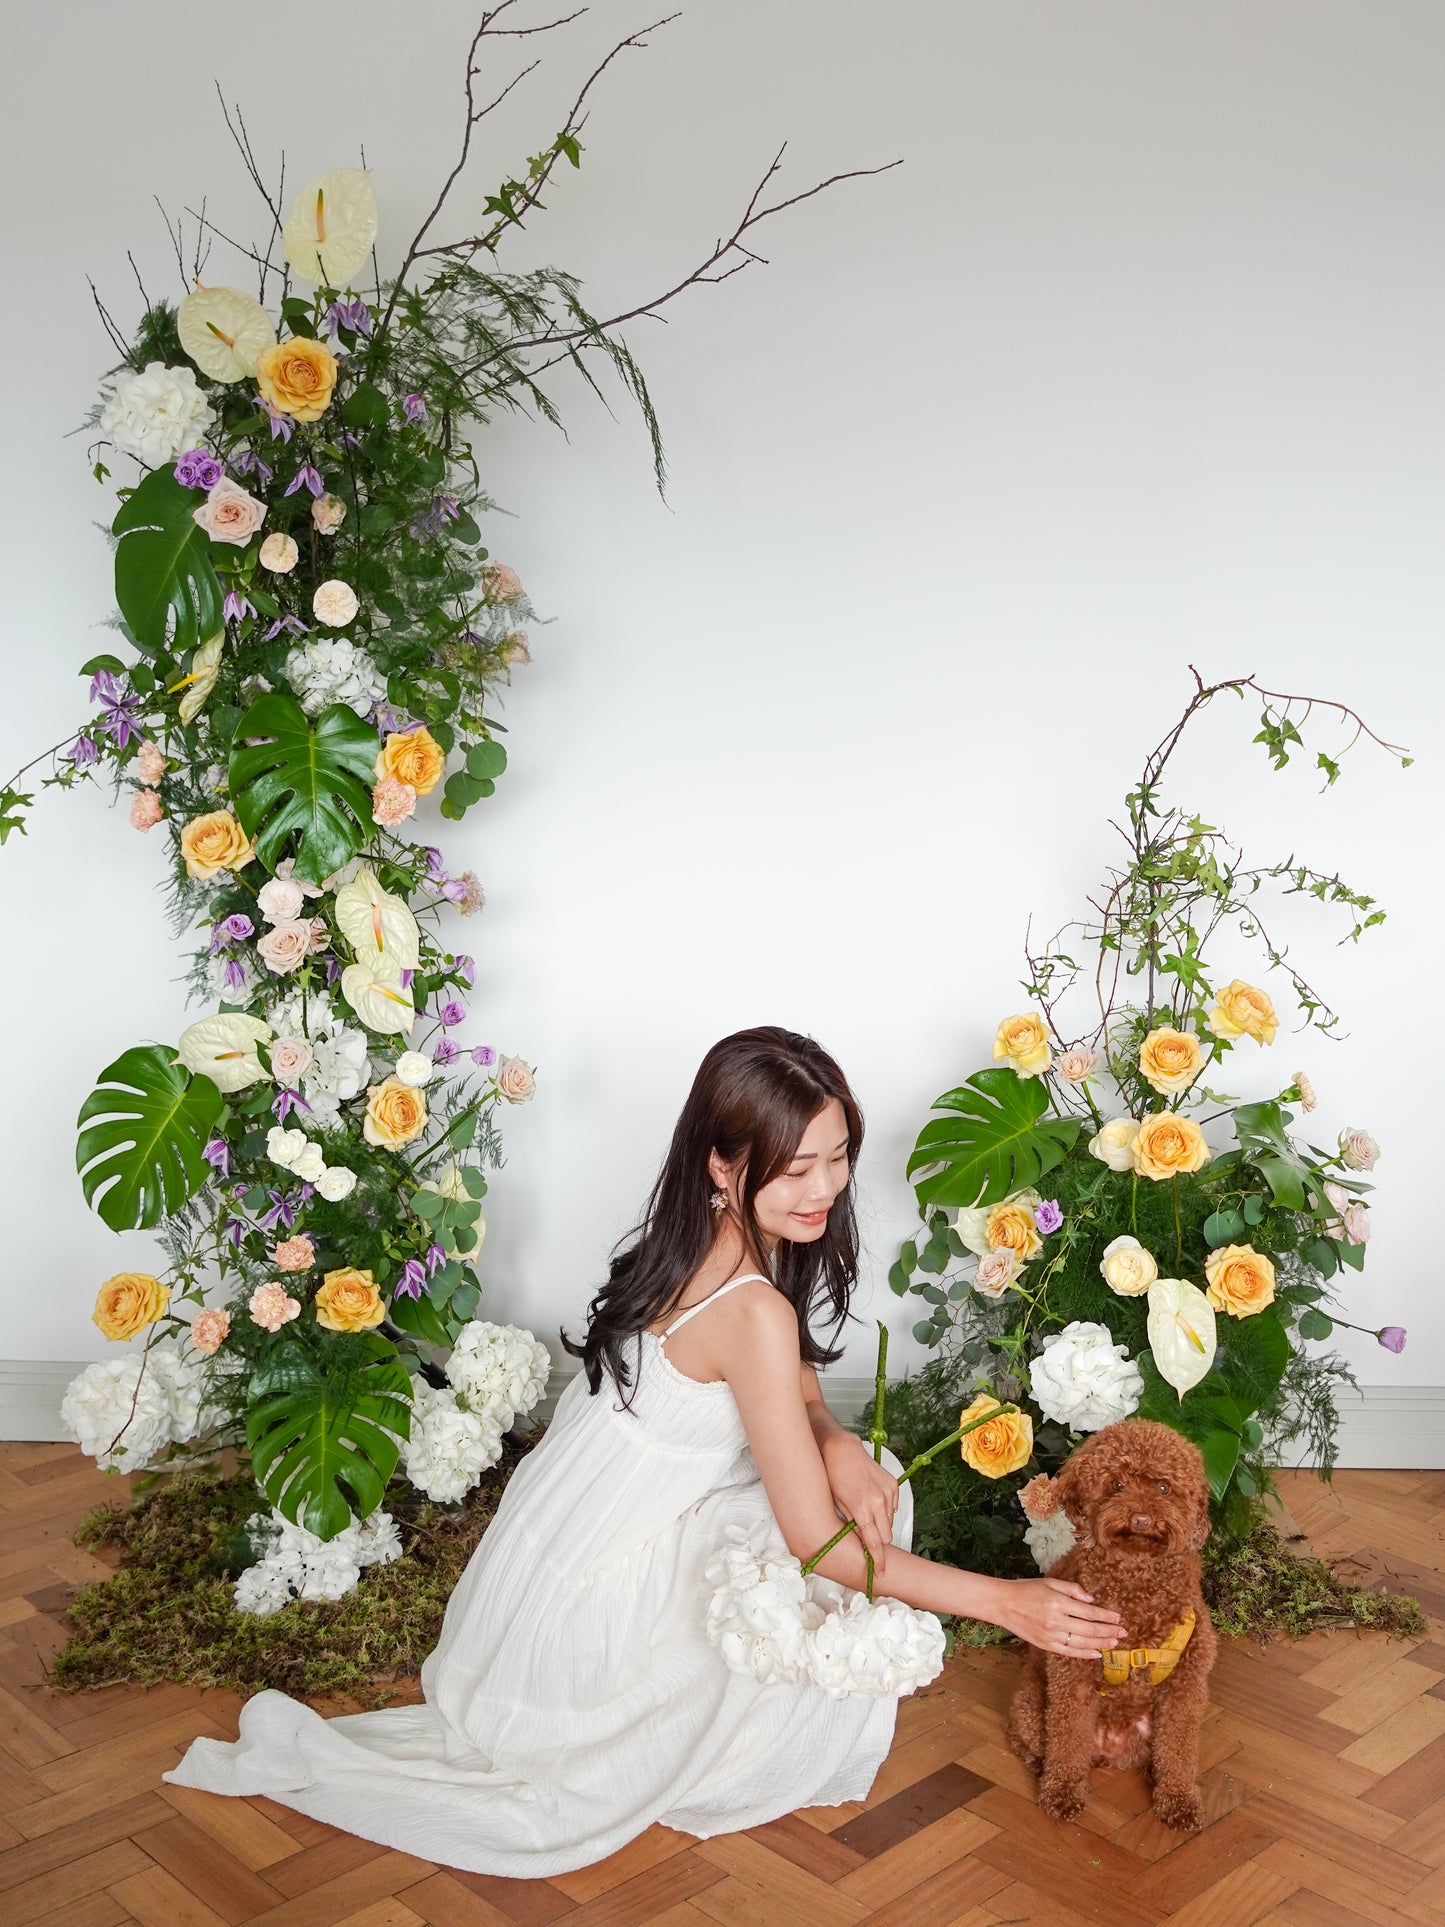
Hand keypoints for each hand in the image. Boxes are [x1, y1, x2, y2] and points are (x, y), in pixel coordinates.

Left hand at [822, 1434, 898, 1571]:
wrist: (842, 1449)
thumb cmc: (834, 1476)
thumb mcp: (838, 1505)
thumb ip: (852, 1525)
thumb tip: (862, 1541)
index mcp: (862, 1509)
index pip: (874, 1543)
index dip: (878, 1560)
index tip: (880, 1571)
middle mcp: (878, 1501)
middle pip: (886, 1535)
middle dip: (878, 1540)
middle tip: (866, 1536)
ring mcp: (887, 1492)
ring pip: (890, 1521)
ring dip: (880, 1523)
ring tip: (865, 1511)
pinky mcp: (892, 1484)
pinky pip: (893, 1506)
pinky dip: (884, 1509)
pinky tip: (871, 1500)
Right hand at [997, 1577, 1126, 1657]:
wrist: (1004, 1603)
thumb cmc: (1027, 1589)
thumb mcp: (1050, 1582)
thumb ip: (1072, 1589)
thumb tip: (1091, 1600)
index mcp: (1058, 1602)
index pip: (1090, 1612)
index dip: (1107, 1616)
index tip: (1119, 1618)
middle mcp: (1056, 1621)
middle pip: (1089, 1629)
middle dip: (1109, 1632)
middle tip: (1123, 1633)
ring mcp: (1051, 1635)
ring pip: (1082, 1643)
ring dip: (1101, 1643)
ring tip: (1114, 1643)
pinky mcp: (1046, 1645)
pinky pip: (1069, 1652)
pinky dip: (1084, 1654)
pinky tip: (1096, 1653)